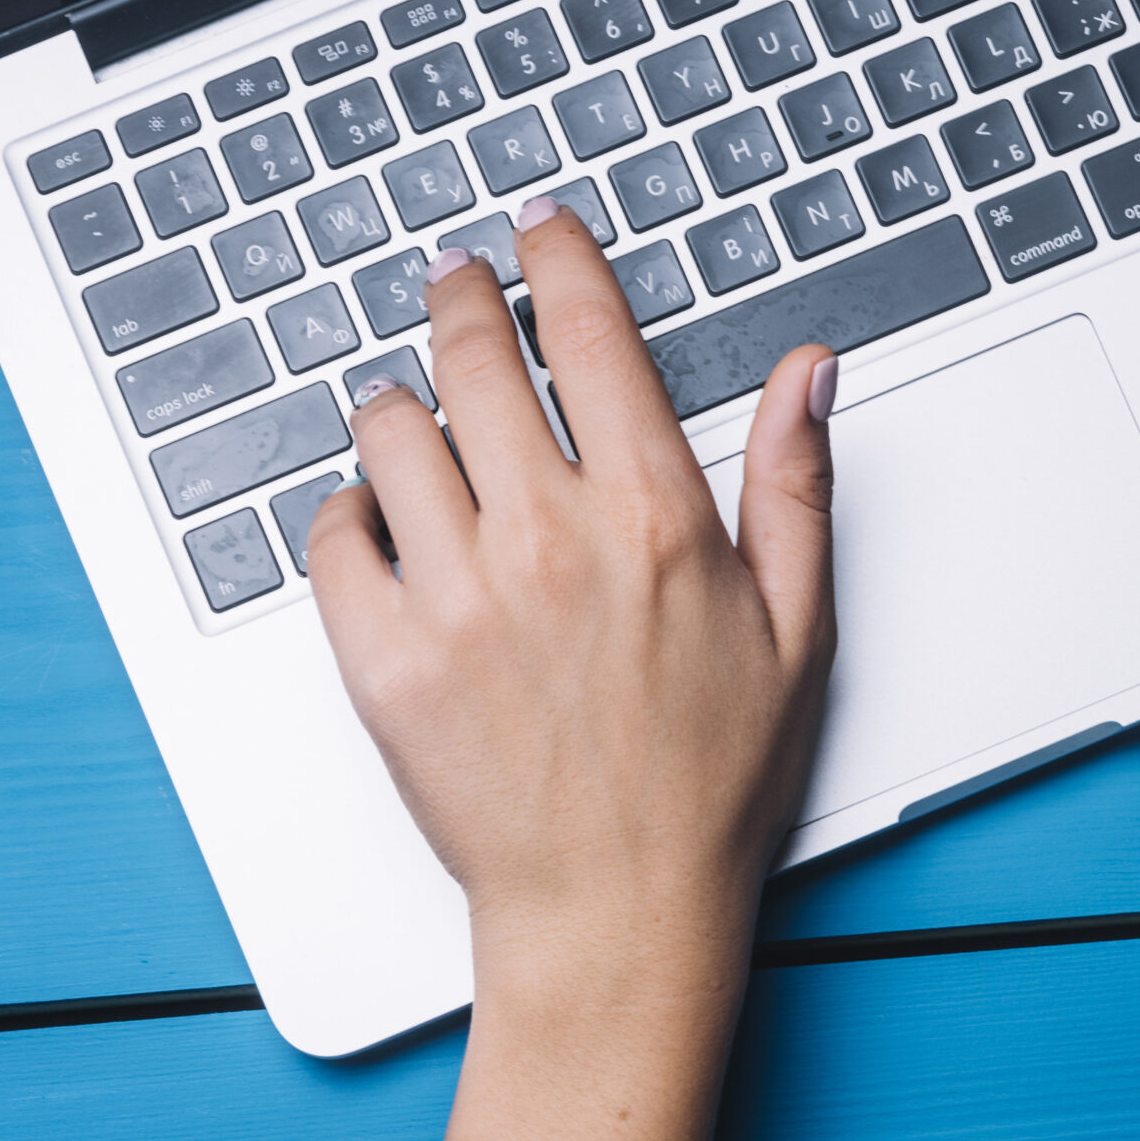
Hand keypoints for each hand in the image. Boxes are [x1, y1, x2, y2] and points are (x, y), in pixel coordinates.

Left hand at [308, 204, 836, 986]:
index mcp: (656, 521)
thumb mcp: (799, 628)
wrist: (616, 910)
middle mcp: (549, 542)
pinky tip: (387, 526)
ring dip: (400, 406)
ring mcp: (456, 598)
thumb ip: (797, 485)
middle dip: (462, 300)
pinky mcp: (383, 659)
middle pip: (472, 357)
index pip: (590, 337)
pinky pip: (331, 534)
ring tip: (418, 420)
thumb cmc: (710, 782)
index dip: (559, 261)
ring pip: (387, 431)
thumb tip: (808, 372)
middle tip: (459, 286)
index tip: (541, 230)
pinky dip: (348, 512)